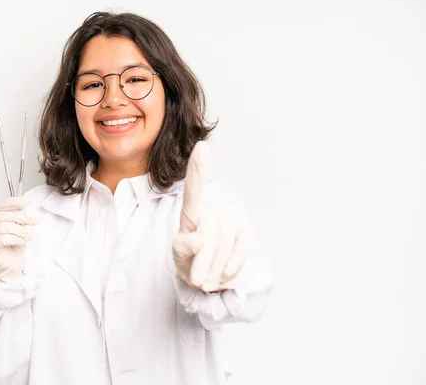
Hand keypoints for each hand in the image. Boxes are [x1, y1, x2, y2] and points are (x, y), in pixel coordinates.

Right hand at [0, 195, 38, 285]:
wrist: (8, 263)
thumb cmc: (10, 244)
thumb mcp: (16, 225)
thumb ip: (17, 214)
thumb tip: (25, 206)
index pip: (2, 204)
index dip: (15, 203)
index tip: (27, 203)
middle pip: (5, 215)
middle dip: (22, 218)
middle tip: (33, 222)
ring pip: (5, 227)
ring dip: (20, 231)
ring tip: (27, 235)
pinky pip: (4, 239)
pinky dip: (16, 240)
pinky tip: (20, 242)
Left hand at [172, 141, 254, 291]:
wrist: (210, 279)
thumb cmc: (189, 261)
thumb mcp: (179, 257)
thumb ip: (183, 248)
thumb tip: (198, 240)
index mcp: (192, 215)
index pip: (194, 191)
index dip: (199, 170)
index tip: (203, 146)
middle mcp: (212, 212)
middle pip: (207, 235)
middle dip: (201, 262)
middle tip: (196, 278)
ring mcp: (231, 220)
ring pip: (223, 244)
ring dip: (215, 268)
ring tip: (209, 276)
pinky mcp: (246, 232)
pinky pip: (241, 248)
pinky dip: (232, 264)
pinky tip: (225, 272)